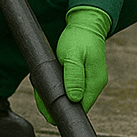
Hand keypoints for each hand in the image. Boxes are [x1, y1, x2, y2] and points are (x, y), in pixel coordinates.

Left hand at [34, 6, 111, 122]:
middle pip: (74, 105)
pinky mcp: (83, 76)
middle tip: (41, 97)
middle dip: (57, 103)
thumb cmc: (78, 38)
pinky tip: (48, 82)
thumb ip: (73, 77)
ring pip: (70, 97)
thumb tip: (74, 98)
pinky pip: (69, 87)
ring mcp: (89, 81)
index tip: (48, 111)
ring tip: (42, 89)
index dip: (65, 112)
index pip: (81, 108)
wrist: (85, 24)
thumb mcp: (72, 56)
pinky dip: (58, 86)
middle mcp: (94, 84)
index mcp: (95, 82)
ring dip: (56, 94)